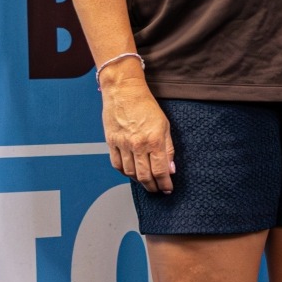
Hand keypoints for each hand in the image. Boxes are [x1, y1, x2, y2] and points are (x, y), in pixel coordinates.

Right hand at [98, 65, 174, 192]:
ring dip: (139, 182)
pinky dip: (124, 173)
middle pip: (144, 176)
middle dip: (153, 187)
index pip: (160, 170)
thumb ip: (168, 149)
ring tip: (146, 183)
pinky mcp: (111, 142)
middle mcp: (137, 144)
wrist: (124, 92)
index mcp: (154, 140)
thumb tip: (171, 169)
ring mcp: (122, 144)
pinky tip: (131, 173)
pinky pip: (117, 164)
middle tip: (157, 190)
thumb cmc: (146, 106)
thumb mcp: (165, 125)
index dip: (165, 183)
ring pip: (130, 173)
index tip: (168, 189)